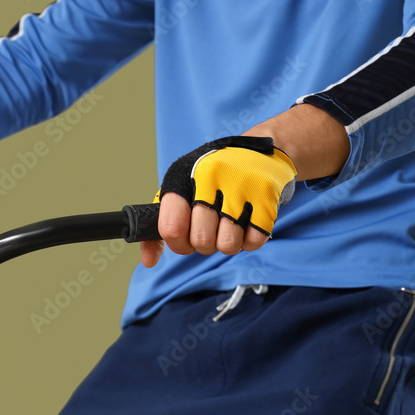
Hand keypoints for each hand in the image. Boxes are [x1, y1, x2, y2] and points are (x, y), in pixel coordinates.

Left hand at [140, 136, 296, 266]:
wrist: (258, 154)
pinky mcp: (265, 196)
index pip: (171, 228)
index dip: (177, 241)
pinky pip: (254, 241)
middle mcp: (210, 180)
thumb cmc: (213, 179)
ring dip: (228, 243)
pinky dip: (250, 239)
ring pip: (227, 245)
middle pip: (201, 241)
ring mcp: (240, 187)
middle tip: (211, 229)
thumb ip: (162, 224)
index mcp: (184, 178)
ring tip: (229, 224)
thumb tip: (149, 261)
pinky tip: (247, 222)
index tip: (183, 236)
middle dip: (204, 244)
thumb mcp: (181, 190)